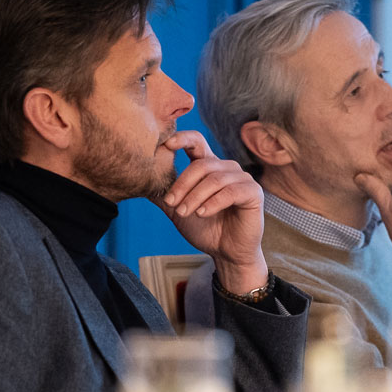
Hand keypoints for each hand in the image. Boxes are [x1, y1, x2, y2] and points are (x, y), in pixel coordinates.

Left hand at [154, 130, 268, 294]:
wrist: (226, 253)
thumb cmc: (204, 229)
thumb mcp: (177, 209)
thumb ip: (163, 192)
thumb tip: (138, 178)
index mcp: (209, 166)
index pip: (196, 141)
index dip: (182, 138)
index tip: (166, 144)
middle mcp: (226, 168)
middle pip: (201, 164)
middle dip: (182, 185)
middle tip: (171, 204)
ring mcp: (242, 179)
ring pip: (214, 179)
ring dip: (195, 197)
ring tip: (184, 212)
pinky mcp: (253, 193)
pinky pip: (231, 191)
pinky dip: (213, 202)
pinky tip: (202, 213)